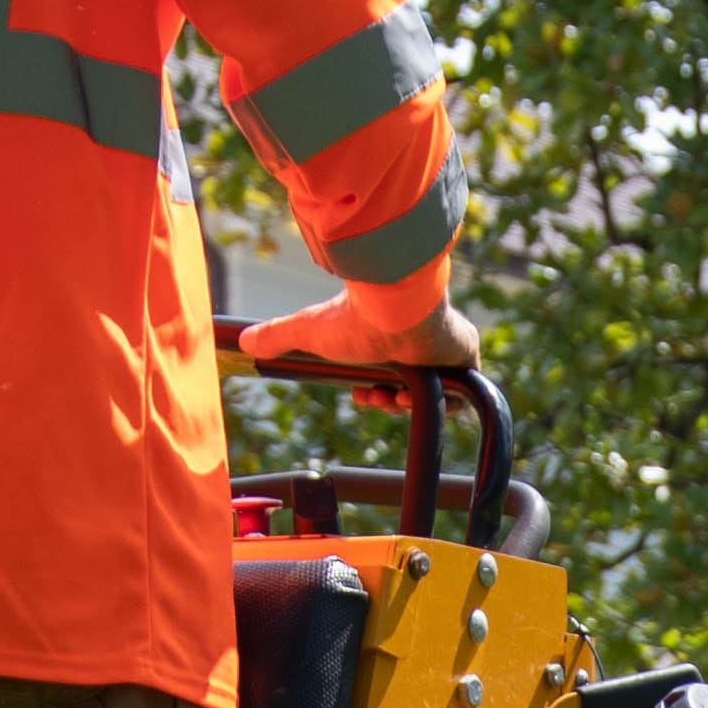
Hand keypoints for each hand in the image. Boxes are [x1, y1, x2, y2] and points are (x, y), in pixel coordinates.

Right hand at [236, 288, 480, 395]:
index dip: (374, 391)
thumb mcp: (309, 331)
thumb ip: (277, 336)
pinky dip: (439, 403)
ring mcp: (444, 347)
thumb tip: (242, 342)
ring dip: (406, 402)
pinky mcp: (464, 354)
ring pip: (432, 392)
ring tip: (390, 397)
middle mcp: (419, 340)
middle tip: (371, 398)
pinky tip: (410, 395)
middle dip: (387, 400)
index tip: (361, 396)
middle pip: (408, 385)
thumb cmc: (355, 316)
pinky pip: (459, 393)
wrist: (393, 305)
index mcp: (389, 334)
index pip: (387, 371)